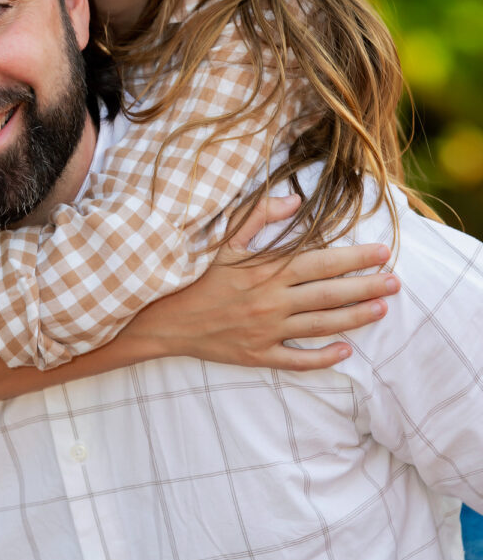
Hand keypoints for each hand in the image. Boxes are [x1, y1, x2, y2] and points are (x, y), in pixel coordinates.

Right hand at [143, 195, 398, 370]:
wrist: (162, 318)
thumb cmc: (193, 276)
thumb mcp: (222, 240)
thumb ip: (258, 215)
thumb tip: (295, 200)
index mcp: (266, 270)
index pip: (321, 261)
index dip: (355, 257)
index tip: (382, 252)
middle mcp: (272, 300)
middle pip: (330, 293)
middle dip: (366, 286)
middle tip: (396, 281)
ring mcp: (267, 330)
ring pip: (321, 324)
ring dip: (355, 317)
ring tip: (381, 309)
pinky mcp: (258, 354)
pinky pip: (297, 359)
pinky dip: (323, 357)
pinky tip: (346, 352)